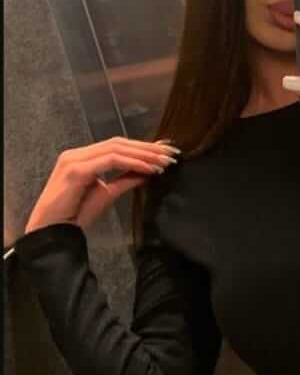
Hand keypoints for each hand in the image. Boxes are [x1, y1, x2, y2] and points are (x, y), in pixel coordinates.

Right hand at [23, 137, 179, 235]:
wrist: (53, 230)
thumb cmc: (75, 214)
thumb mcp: (106, 194)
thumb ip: (125, 180)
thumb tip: (148, 171)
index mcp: (83, 157)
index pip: (117, 146)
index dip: (143, 147)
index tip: (166, 151)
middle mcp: (77, 154)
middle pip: (119, 143)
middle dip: (148, 148)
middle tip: (172, 153)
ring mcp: (75, 159)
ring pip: (116, 149)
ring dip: (144, 154)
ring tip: (165, 161)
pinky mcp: (75, 170)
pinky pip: (110, 161)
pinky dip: (132, 163)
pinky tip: (149, 169)